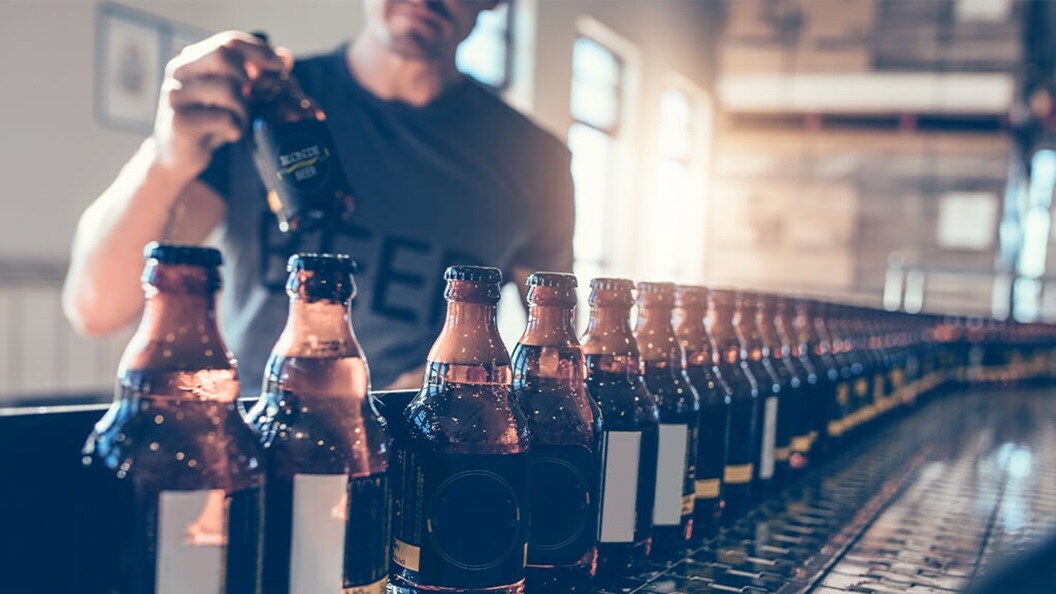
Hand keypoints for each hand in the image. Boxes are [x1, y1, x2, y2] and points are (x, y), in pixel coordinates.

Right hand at [151, 31, 291, 181]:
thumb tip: (284, 57)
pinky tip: (231, 134)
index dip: (258, 50)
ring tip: (240, 122)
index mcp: (191, 60)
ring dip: (244, 109)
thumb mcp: (231, 96)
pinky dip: (236, 127)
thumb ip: (254, 75)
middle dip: (248, 79)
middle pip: (224, 56)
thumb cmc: (208, 122)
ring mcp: (176, 96)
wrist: (177, 156)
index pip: (227, 41)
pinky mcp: (179, 122)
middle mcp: (179, 72)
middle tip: (252, 99)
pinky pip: (223, 118)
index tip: (281, 65)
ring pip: (228, 88)